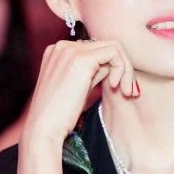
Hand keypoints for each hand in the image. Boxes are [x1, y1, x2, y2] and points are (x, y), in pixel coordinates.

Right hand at [22, 38, 138, 143]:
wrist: (44, 128)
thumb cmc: (60, 115)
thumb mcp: (78, 88)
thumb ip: (92, 72)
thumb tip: (111, 66)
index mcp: (58, 51)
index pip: (95, 49)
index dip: (112, 66)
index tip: (120, 88)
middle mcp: (62, 46)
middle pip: (106, 45)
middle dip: (123, 67)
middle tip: (128, 90)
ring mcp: (70, 50)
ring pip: (114, 47)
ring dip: (126, 68)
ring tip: (125, 91)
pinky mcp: (81, 59)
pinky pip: (114, 53)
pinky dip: (123, 69)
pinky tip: (116, 87)